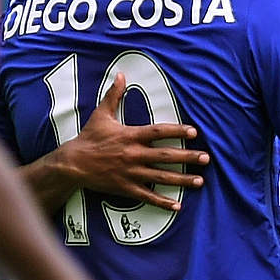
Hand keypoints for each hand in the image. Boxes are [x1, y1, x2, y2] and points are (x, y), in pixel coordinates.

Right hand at [59, 72, 208, 210]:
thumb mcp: (101, 115)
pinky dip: (162, 202)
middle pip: (165, 156)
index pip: (158, 132)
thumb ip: (114, 95)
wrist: (73, 163)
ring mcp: (130, 173)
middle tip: (206, 158)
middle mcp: (133, 155)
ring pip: (161, 178)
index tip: (193, 132)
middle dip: (188, 157)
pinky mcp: (125, 188)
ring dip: (182, 180)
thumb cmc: (89, 138)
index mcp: (130, 136)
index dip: (177, 131)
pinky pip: (147, 196)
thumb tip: (121, 74)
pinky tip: (177, 205)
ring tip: (199, 181)